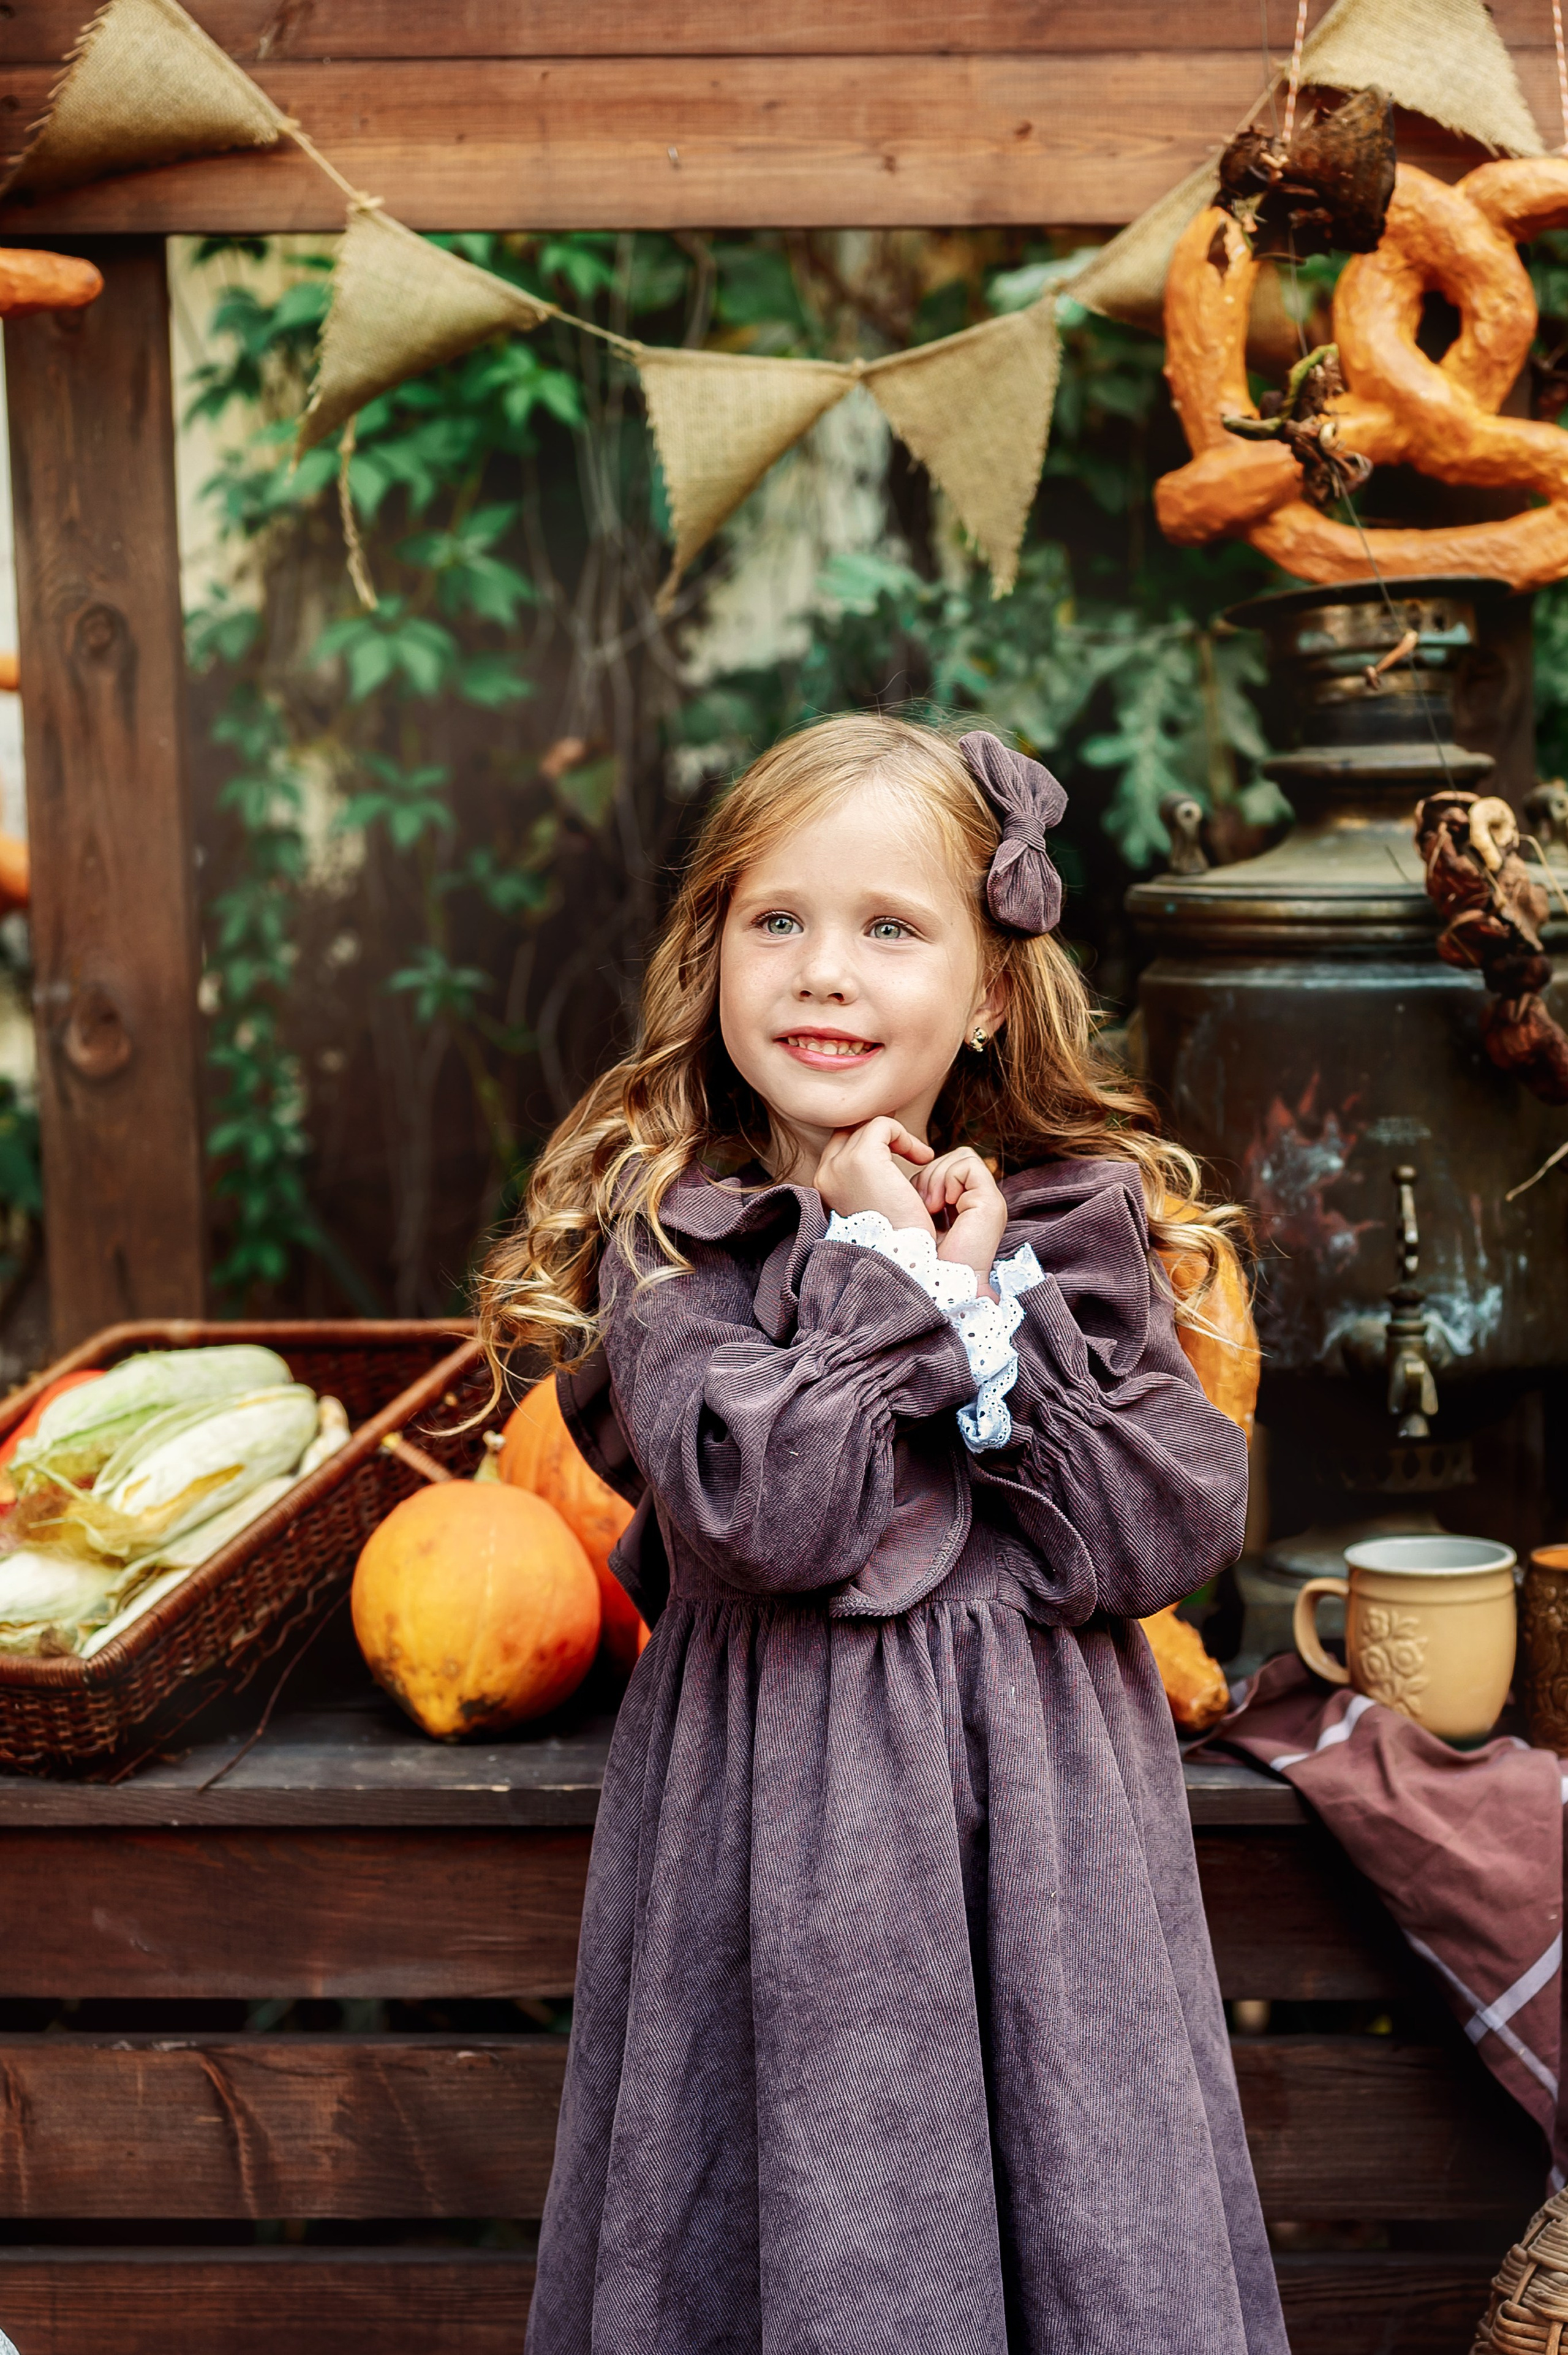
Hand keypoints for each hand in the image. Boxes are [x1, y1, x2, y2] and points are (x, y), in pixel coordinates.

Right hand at [815, 1118, 935, 1235]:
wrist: (901, 1261)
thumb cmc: (895, 1239)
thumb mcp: (873, 1205)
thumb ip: (868, 1180)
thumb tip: (884, 1152)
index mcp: (824, 1187)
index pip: (840, 1144)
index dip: (868, 1137)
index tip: (897, 1142)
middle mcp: (825, 1173)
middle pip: (851, 1130)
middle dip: (881, 1131)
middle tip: (908, 1140)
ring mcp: (840, 1165)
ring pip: (868, 1126)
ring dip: (898, 1137)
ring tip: (921, 1157)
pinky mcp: (862, 1160)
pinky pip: (883, 1126)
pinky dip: (905, 1137)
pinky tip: (922, 1158)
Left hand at [914, 1147, 1007, 1295]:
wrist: (933, 1286)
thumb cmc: (916, 1256)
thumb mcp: (916, 1217)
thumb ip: (921, 1194)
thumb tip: (913, 1169)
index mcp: (965, 1207)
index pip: (947, 1170)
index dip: (925, 1178)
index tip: (914, 1203)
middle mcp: (980, 1202)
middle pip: (954, 1159)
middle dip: (930, 1174)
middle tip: (923, 1204)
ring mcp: (988, 1201)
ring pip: (961, 1157)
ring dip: (937, 1177)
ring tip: (931, 1207)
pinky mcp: (990, 1202)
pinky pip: (967, 1165)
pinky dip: (948, 1180)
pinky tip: (941, 1206)